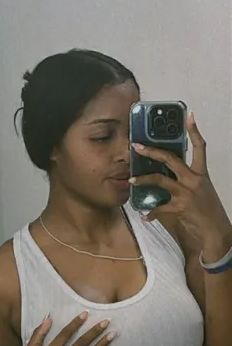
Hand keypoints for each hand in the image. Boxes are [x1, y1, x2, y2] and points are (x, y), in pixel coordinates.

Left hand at [130, 112, 230, 243]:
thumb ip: (186, 180)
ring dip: (143, 179)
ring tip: (131, 180)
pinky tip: (145, 216)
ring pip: (160, 180)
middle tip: (137, 146)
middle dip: (152, 151)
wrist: (215, 229)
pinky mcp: (181, 207)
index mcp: (201, 173)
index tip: (189, 116)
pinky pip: (160, 208)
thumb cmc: (207, 210)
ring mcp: (187, 193)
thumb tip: (167, 173)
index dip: (194, 131)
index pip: (200, 147)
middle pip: (171, 159)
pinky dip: (151, 212)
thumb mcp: (201, 189)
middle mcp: (194, 179)